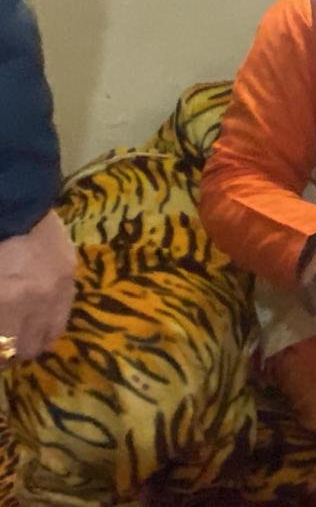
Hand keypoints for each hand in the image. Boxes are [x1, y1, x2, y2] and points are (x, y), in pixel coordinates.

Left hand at [0, 211, 75, 361]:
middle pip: (26, 347)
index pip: (2, 348)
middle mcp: (36, 301)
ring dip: (34, 342)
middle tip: (3, 348)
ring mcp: (58, 287)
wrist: (12, 199)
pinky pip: (63, 310)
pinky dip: (50, 322)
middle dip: (11, 354)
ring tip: (21, 341)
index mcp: (5, 301)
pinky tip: (39, 322)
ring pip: (50, 334)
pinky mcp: (70, 273)